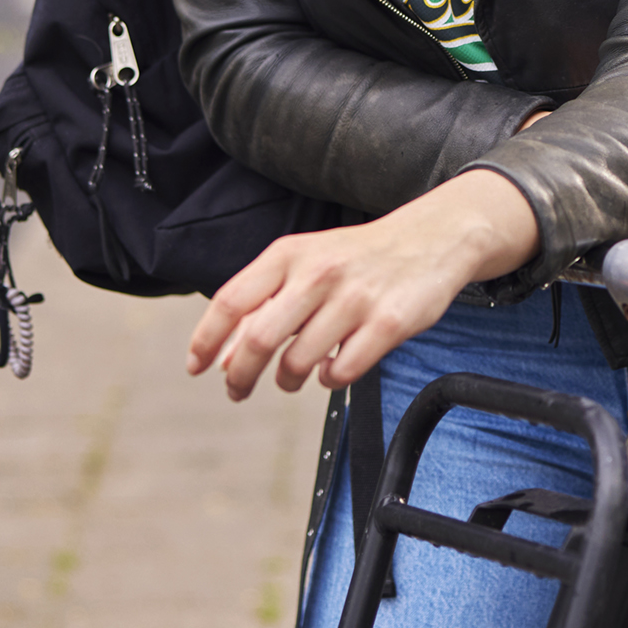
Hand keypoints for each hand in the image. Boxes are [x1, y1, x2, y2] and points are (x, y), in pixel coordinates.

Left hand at [186, 169, 538, 400]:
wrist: (431, 237)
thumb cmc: (357, 257)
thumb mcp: (304, 263)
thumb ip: (264, 303)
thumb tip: (223, 357)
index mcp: (289, 254)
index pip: (231, 300)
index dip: (207, 339)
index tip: (196, 367)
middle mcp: (318, 273)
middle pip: (258, 339)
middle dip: (240, 375)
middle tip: (237, 390)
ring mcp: (355, 299)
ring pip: (298, 362)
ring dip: (287, 380)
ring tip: (292, 376)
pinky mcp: (388, 324)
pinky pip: (342, 372)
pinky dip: (330, 381)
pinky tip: (333, 370)